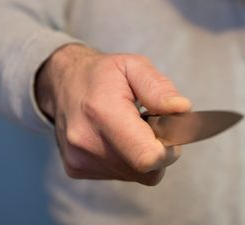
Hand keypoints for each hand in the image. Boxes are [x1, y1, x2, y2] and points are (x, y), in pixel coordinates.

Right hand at [35, 44, 190, 184]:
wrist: (63, 84)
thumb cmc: (101, 74)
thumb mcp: (133, 66)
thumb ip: (158, 87)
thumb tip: (181, 109)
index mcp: (103, 113)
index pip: (148, 157)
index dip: (168, 151)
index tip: (166, 133)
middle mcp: (87, 142)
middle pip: (144, 171)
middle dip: (155, 151)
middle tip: (146, 126)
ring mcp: (79, 160)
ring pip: (133, 175)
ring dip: (139, 155)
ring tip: (127, 129)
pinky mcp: (76, 169)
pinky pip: (118, 174)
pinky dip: (125, 160)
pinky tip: (114, 139)